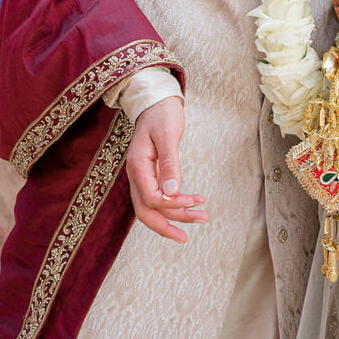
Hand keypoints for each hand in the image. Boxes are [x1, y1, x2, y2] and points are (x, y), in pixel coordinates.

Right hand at [125, 96, 207, 243]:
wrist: (156, 100)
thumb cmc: (162, 114)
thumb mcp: (167, 135)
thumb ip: (169, 164)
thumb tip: (172, 193)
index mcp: (137, 166)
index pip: (151, 198)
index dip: (172, 205)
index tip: (195, 200)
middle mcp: (136, 175)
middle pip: (145, 212)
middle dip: (166, 226)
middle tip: (187, 237)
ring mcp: (142, 176)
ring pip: (153, 207)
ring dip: (175, 216)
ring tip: (201, 218)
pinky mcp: (151, 174)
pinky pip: (157, 197)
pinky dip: (173, 206)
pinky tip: (190, 207)